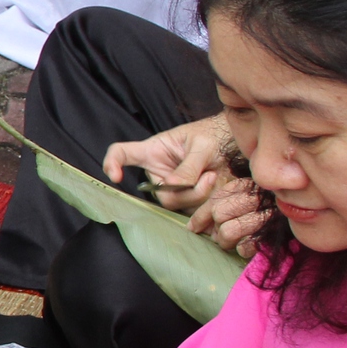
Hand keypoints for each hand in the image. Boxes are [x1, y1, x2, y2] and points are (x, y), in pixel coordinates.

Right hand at [103, 113, 231, 214]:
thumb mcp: (202, 145)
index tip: (115, 176)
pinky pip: (192, 211)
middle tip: (209, 176)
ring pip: (178, 205)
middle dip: (186, 191)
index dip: (112, 163)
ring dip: (200, 195)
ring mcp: (172, 189)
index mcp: (153, 151)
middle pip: (160, 193)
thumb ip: (189, 166)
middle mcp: (158, 172)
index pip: (122, 153)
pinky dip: (207, 203)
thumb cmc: (213, 136)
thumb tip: (172, 185)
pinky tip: (217, 188)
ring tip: (214, 176)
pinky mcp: (188, 201)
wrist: (234, 146)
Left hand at [187, 177, 271, 259]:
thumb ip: (225, 202)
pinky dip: (244, 249)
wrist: (309, 211)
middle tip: (220, 236)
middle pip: (218, 214)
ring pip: (228, 231)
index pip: (215, 200)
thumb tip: (194, 226)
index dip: (200, 216)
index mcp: (245, 185)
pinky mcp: (272, 234)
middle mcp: (254, 198)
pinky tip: (247, 247)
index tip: (194, 228)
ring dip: (226, 241)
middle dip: (216, 229)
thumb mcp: (247, 196)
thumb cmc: (272, 206)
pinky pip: (246, 247)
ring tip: (232, 243)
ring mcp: (264, 215)